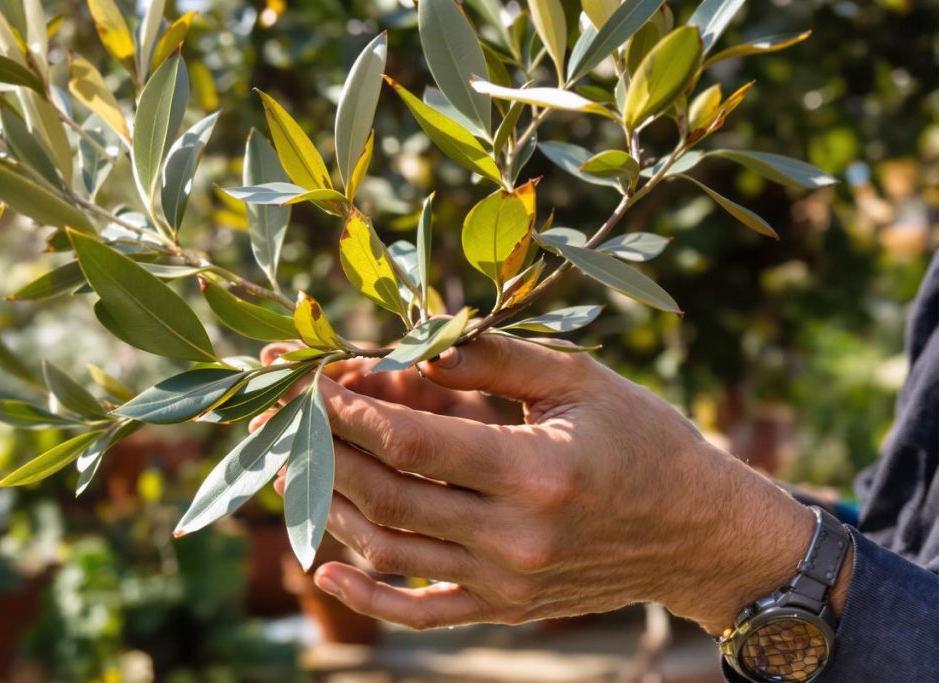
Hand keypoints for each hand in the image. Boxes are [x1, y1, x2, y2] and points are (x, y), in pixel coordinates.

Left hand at [262, 336, 847, 633]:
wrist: (698, 532)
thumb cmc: (644, 440)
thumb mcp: (580, 382)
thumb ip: (495, 359)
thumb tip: (417, 342)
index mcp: (537, 470)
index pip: (416, 443)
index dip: (354, 413)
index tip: (316, 385)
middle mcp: (517, 537)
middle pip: (390, 498)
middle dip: (329, 455)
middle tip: (289, 422)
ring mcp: (509, 582)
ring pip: (393, 552)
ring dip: (334, 510)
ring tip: (294, 471)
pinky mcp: (507, 607)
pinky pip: (424, 613)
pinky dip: (368, 597)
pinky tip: (325, 569)